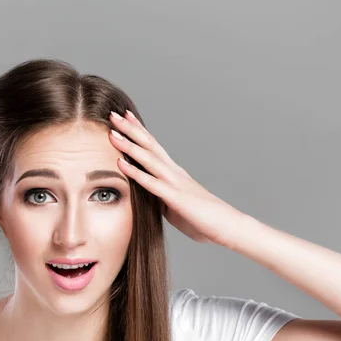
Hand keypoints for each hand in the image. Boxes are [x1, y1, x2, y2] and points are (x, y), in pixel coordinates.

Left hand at [108, 111, 246, 248]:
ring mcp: (175, 183)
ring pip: (148, 159)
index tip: (125, 116)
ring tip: (111, 132)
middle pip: (149, 145)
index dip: (139, 130)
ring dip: (129, 145)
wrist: (228, 227)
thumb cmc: (203, 218)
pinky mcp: (175, 198)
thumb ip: (161, 198)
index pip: (154, 146)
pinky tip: (120, 163)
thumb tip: (148, 197)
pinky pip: (151, 183)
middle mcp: (174, 172)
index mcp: (174, 173)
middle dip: (130, 129)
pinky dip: (135, 172)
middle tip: (113, 113)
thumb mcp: (175, 206)